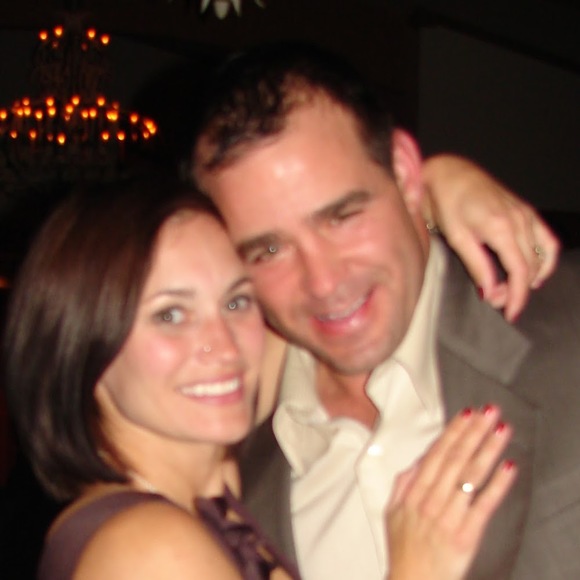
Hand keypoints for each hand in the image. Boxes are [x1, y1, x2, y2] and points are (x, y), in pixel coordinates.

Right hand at [386, 406, 516, 579]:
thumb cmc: (403, 549)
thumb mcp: (392, 512)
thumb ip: (403, 483)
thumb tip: (419, 460)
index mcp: (413, 493)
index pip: (437, 454)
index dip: (453, 432)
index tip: (467, 413)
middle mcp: (431, 501)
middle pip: (455, 460)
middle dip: (473, 432)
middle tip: (489, 412)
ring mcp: (449, 518)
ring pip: (470, 477)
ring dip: (487, 450)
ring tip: (501, 430)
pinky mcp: (467, 536)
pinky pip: (483, 506)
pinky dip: (497, 486)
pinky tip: (508, 467)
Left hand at [421, 151, 559, 321]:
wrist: (448, 173)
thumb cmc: (446, 203)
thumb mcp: (457, 238)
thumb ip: (477, 266)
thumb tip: (491, 293)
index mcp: (501, 228)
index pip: (520, 272)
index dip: (517, 297)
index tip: (510, 314)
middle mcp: (520, 220)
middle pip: (531, 266)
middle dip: (518, 290)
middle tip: (500, 303)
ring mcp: (525, 213)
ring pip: (542, 254)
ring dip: (532, 276)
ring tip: (514, 289)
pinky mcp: (525, 210)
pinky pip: (546, 238)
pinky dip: (544, 257)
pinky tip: (533, 269)